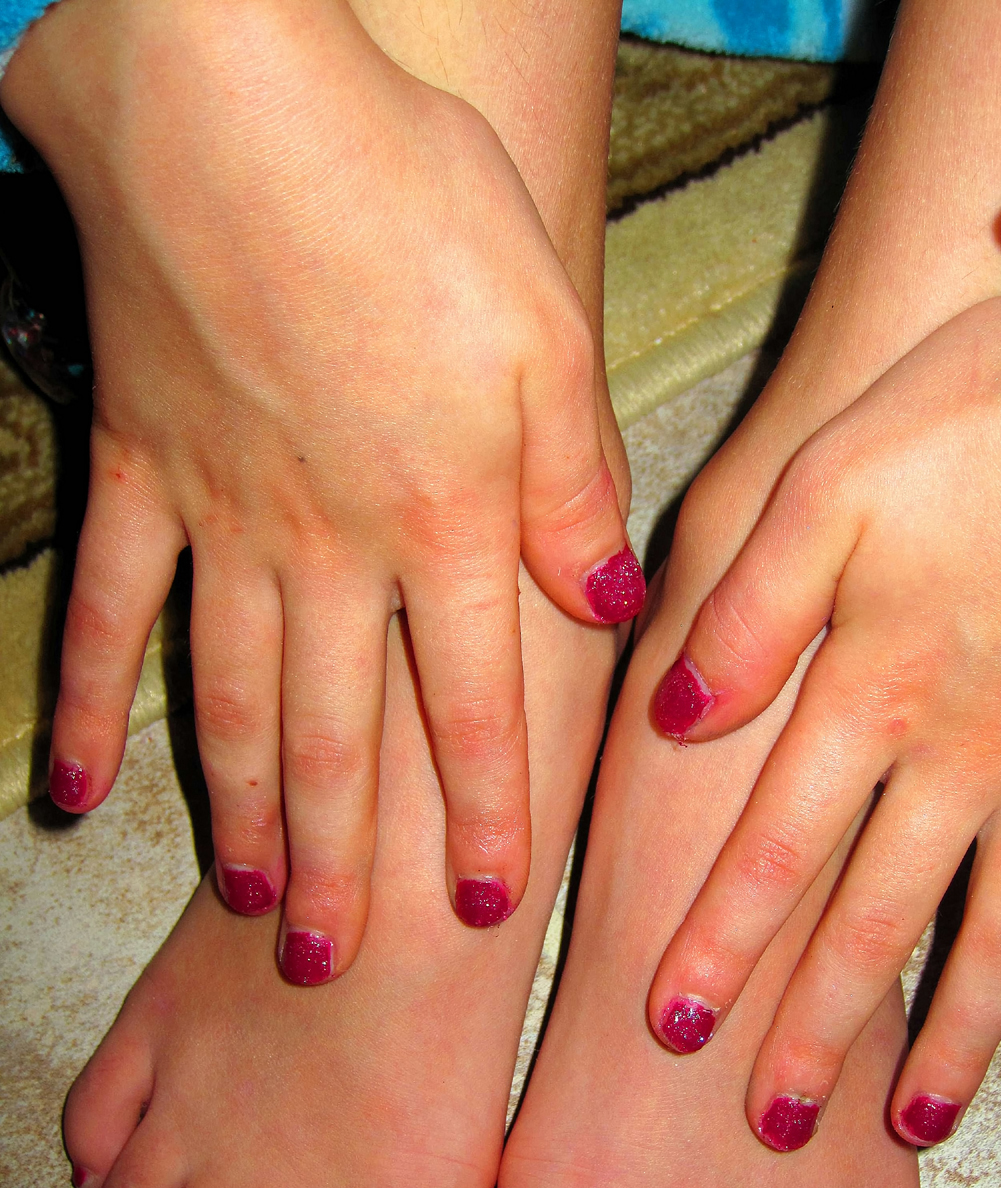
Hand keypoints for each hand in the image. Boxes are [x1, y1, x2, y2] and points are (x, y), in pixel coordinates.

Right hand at [2, 0, 637, 979]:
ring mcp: (218, 516)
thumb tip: (609, 612)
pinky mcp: (138, 466)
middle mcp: (327, 548)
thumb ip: (574, 485)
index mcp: (441, 519)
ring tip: (248, 904)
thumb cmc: (410, 190)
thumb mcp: (544, 328)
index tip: (482, 908)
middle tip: (340, 964)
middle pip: (340, 739)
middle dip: (348, 863)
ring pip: (232, 701)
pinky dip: (85, 698)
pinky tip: (72, 784)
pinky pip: (103, 605)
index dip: (483, 813)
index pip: (472, 705)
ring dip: (242, 814)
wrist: (234, 92)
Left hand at [647, 284, 1000, 1143]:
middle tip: (771, 1126)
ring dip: (960, 1038)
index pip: (774, 849)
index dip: (719, 943)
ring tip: (917, 1126)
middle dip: (817, 1028)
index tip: (672, 1028)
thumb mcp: (830, 482)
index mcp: (878, 692)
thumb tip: (672, 722)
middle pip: (879, 920)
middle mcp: (974, 757)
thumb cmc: (994, 410)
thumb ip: (745, 614)